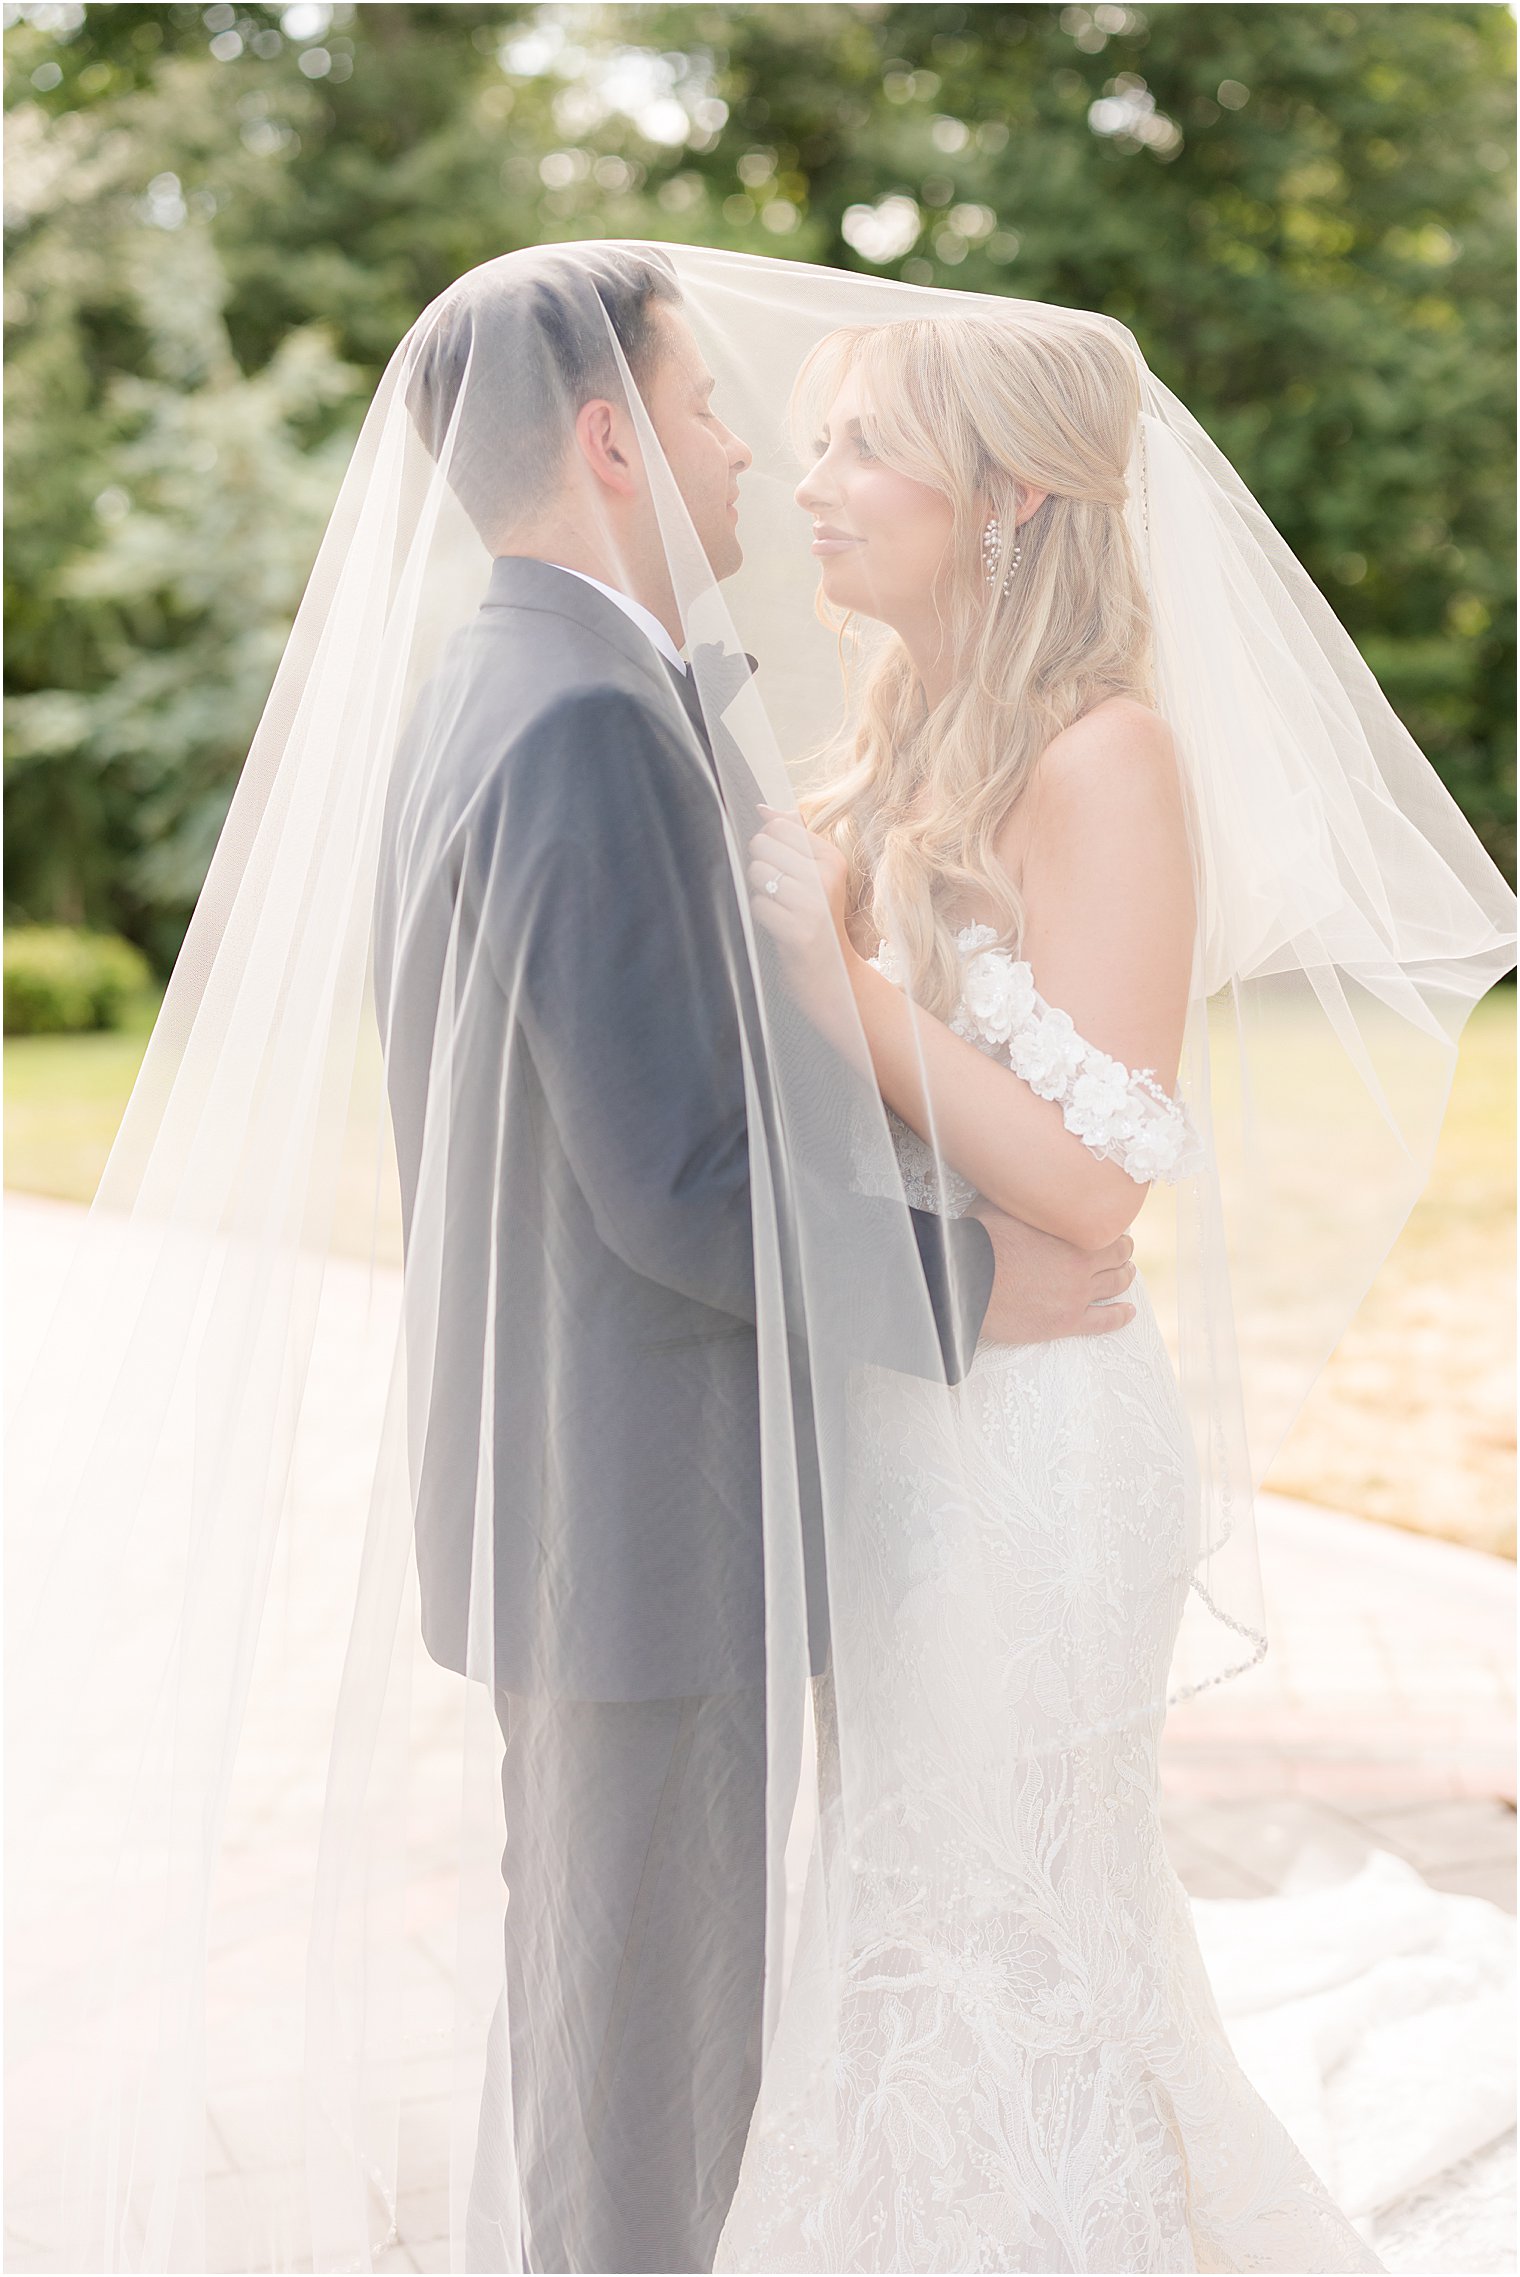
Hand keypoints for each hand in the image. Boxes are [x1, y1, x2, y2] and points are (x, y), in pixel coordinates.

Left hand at [747, 807, 856, 1029]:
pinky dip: (762, 916)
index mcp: (832, 858)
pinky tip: (780, 927)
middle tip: (779, 891)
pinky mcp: (798, 930)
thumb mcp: (816, 875)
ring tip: (781, 909)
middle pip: (763, 845)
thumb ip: (792, 839)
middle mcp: (826, 877)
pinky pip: (758, 905)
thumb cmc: (817, 920)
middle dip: (761, 867)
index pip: (779, 827)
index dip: (769, 846)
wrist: (833, 976)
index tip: (784, 869)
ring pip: (758, 873)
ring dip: (760, 893)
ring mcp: (813, 904)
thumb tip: (762, 808)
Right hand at [971, 1202, 1136, 1343]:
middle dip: (1123, 1251)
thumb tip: (1015, 1174)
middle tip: (1124, 1249)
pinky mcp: (1066, 1322)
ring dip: (1125, 1277)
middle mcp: (1081, 1263)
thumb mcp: (1002, 1203)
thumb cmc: (981, 1240)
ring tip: (1128, 1274)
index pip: (1107, 1227)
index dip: (1112, 1227)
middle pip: (1117, 1256)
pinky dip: (1120, 1316)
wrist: (969, 1281)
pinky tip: (1128, 1312)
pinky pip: (1105, 1321)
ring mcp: (1076, 1295)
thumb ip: (1020, 1194)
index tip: (1111, 1226)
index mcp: (1071, 1233)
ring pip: (1115, 1285)